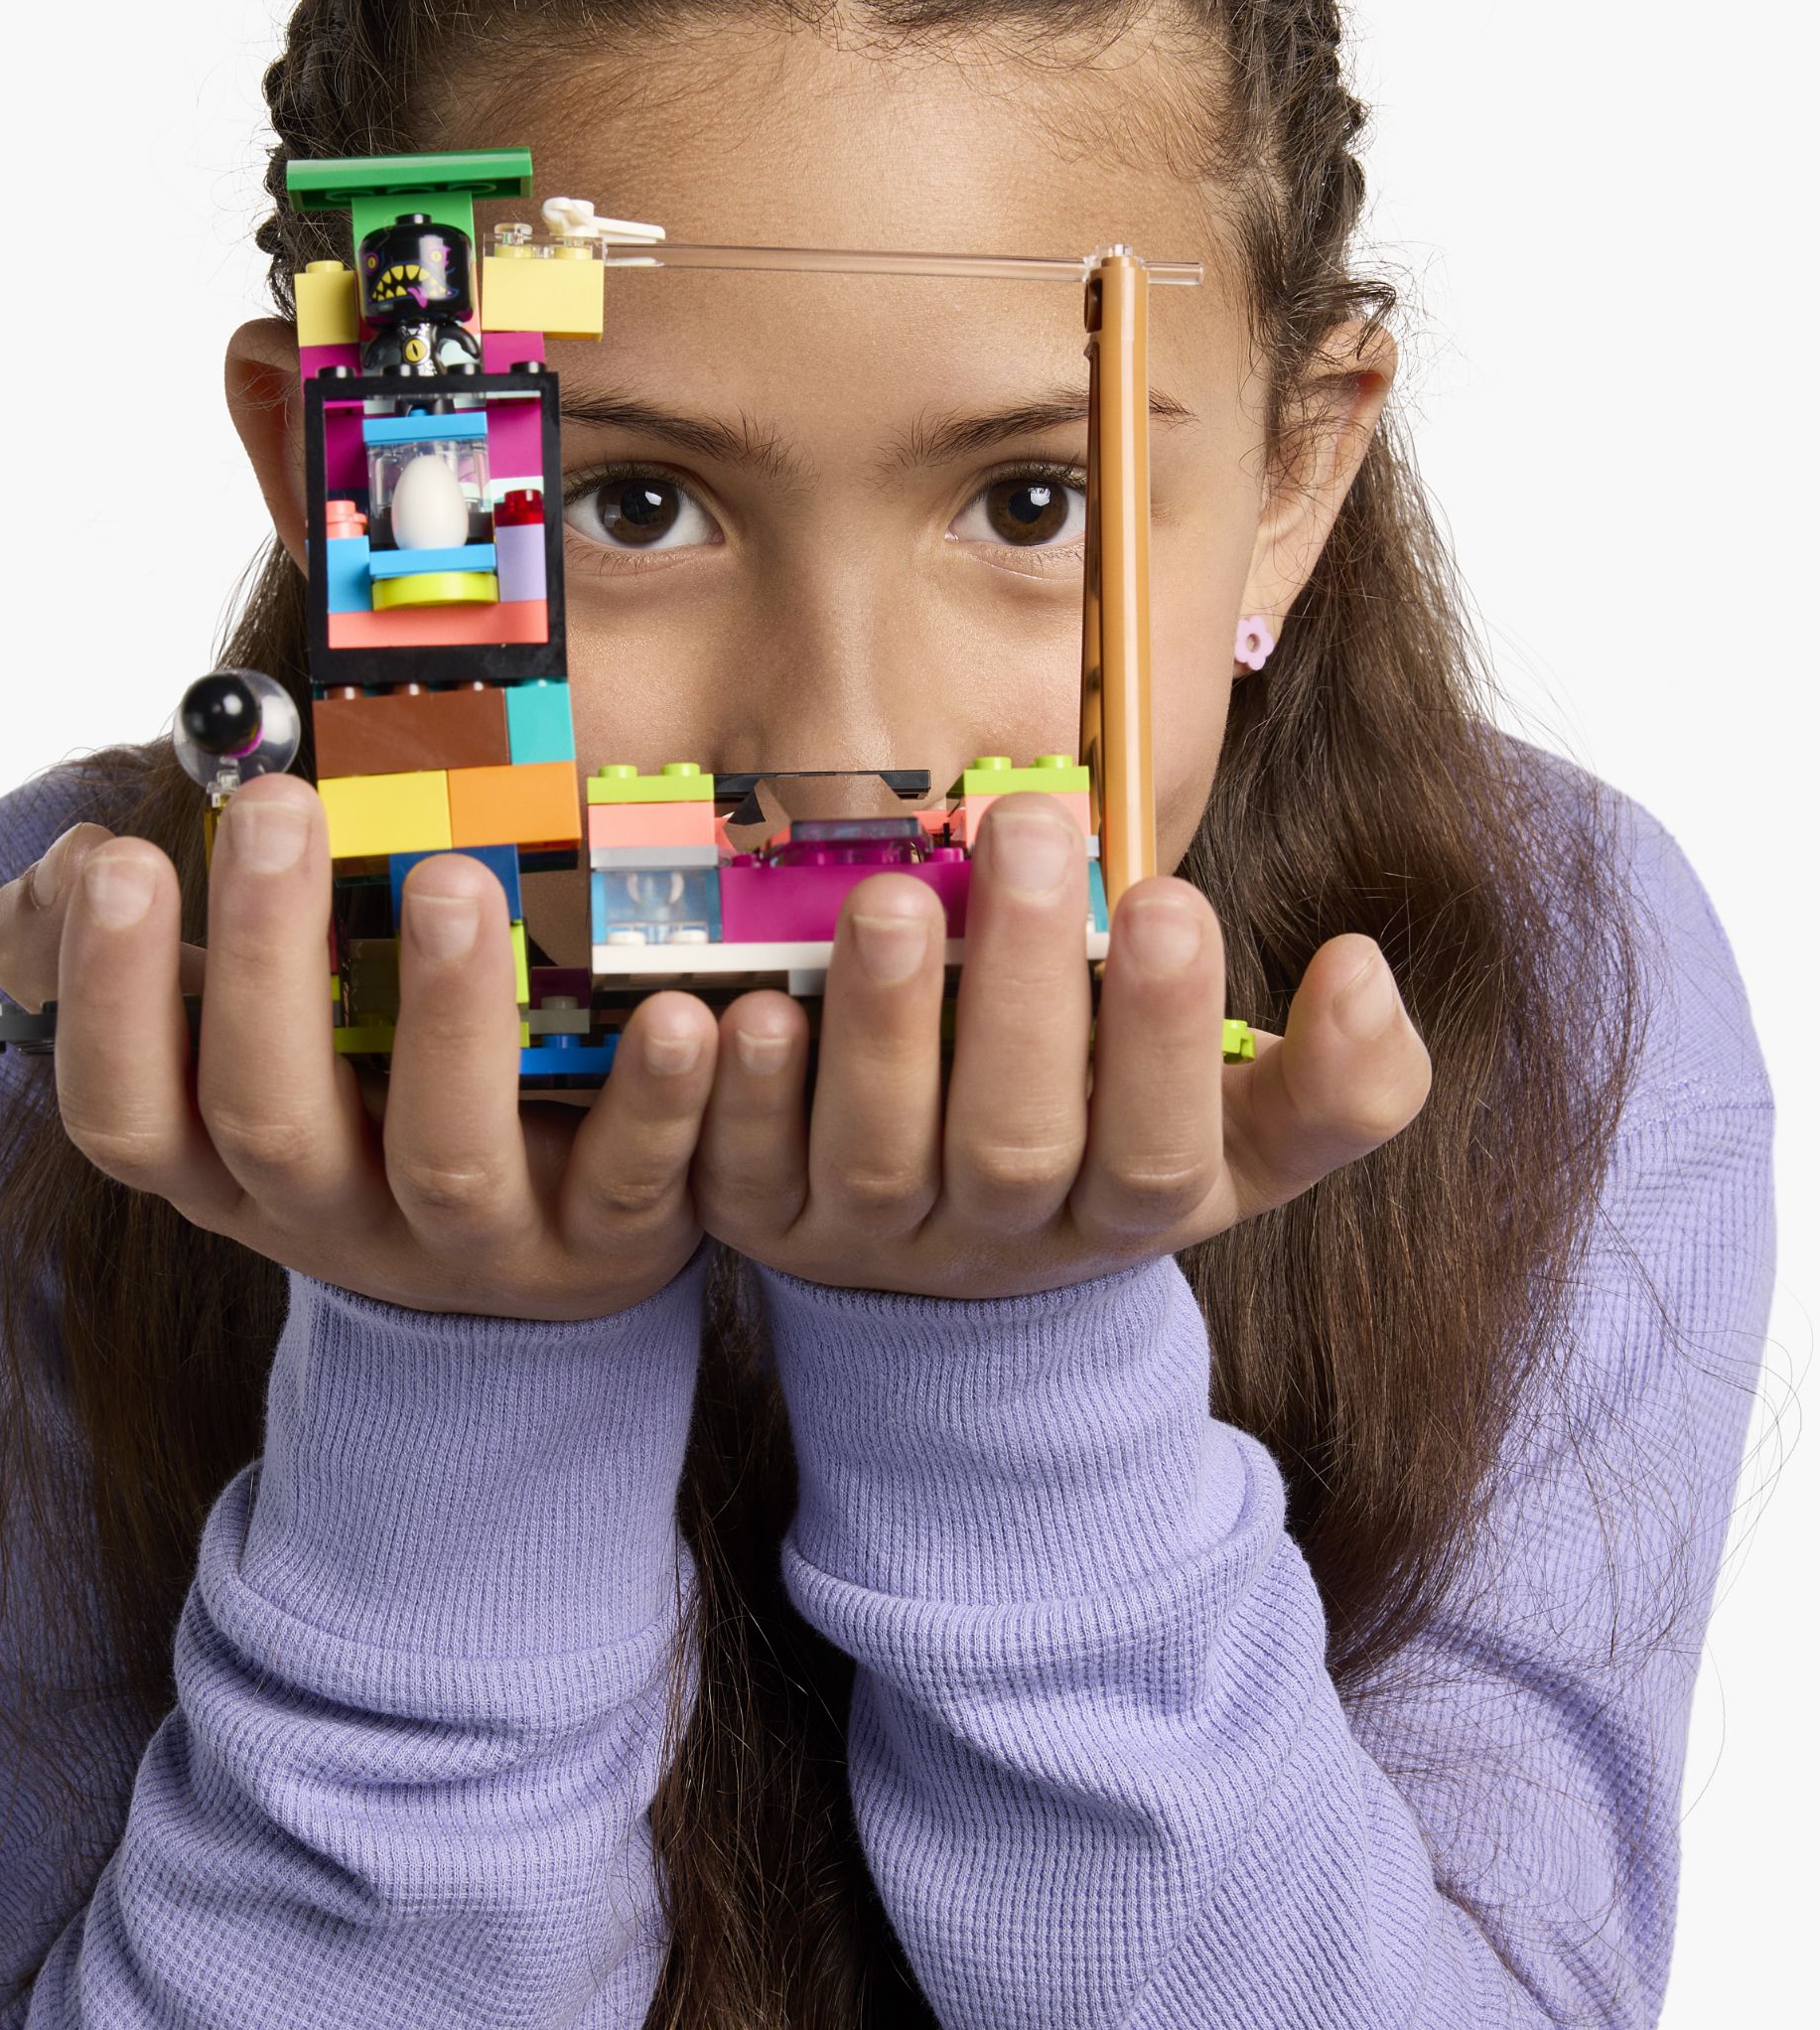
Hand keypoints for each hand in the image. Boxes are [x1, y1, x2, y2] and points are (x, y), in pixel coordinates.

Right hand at [0, 776, 717, 1319]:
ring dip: (447, 1017)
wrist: (534, 1253)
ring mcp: (470, 1244)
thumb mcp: (253, 1040)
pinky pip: (630, 1181)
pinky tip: (684, 1011)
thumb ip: (150, 952)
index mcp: (229, 1161)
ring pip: (446, 1156)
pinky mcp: (603, 1244)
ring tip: (457, 880)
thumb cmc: (373, 1093)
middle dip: (264, 964)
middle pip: (268, 1118)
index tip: (116, 853)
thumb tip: (59, 870)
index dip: (107, 996)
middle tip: (276, 812)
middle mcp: (331, 1216)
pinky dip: (660, 1101)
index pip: (126, 1110)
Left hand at [691, 791, 1431, 1297]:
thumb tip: (1365, 971)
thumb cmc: (1105, 1138)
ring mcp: (872, 1237)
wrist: (952, 1270)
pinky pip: (733, 1174)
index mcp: (1128, 1210)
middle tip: (1030, 827)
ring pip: (875, 1157)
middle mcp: (1001, 1238)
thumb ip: (1335, 1076)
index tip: (1168, 899)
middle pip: (1018, 1146)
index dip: (1167, 1038)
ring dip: (882, 1027)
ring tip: (891, 897)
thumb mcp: (1237, 1131)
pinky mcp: (758, 1217)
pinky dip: (731, 1097)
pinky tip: (735, 1011)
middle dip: (1025, 991)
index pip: (1162, 1153)